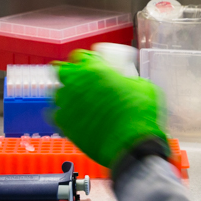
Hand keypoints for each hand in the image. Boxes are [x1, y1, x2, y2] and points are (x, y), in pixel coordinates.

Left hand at [53, 50, 167, 167]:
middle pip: (62, 71)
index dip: (84, 60)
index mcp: (96, 69)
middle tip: (80, 83)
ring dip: (67, 96)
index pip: (79, 55)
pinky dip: (66, 116)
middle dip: (69, 75)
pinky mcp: (63, 123)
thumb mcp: (142, 87)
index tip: (89, 66)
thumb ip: (128, 79)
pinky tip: (76, 120)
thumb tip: (126, 81)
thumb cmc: (140, 115)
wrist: (132, 145)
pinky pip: (58, 115)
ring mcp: (68, 103)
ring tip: (79, 104)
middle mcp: (77, 82)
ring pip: (58, 93)